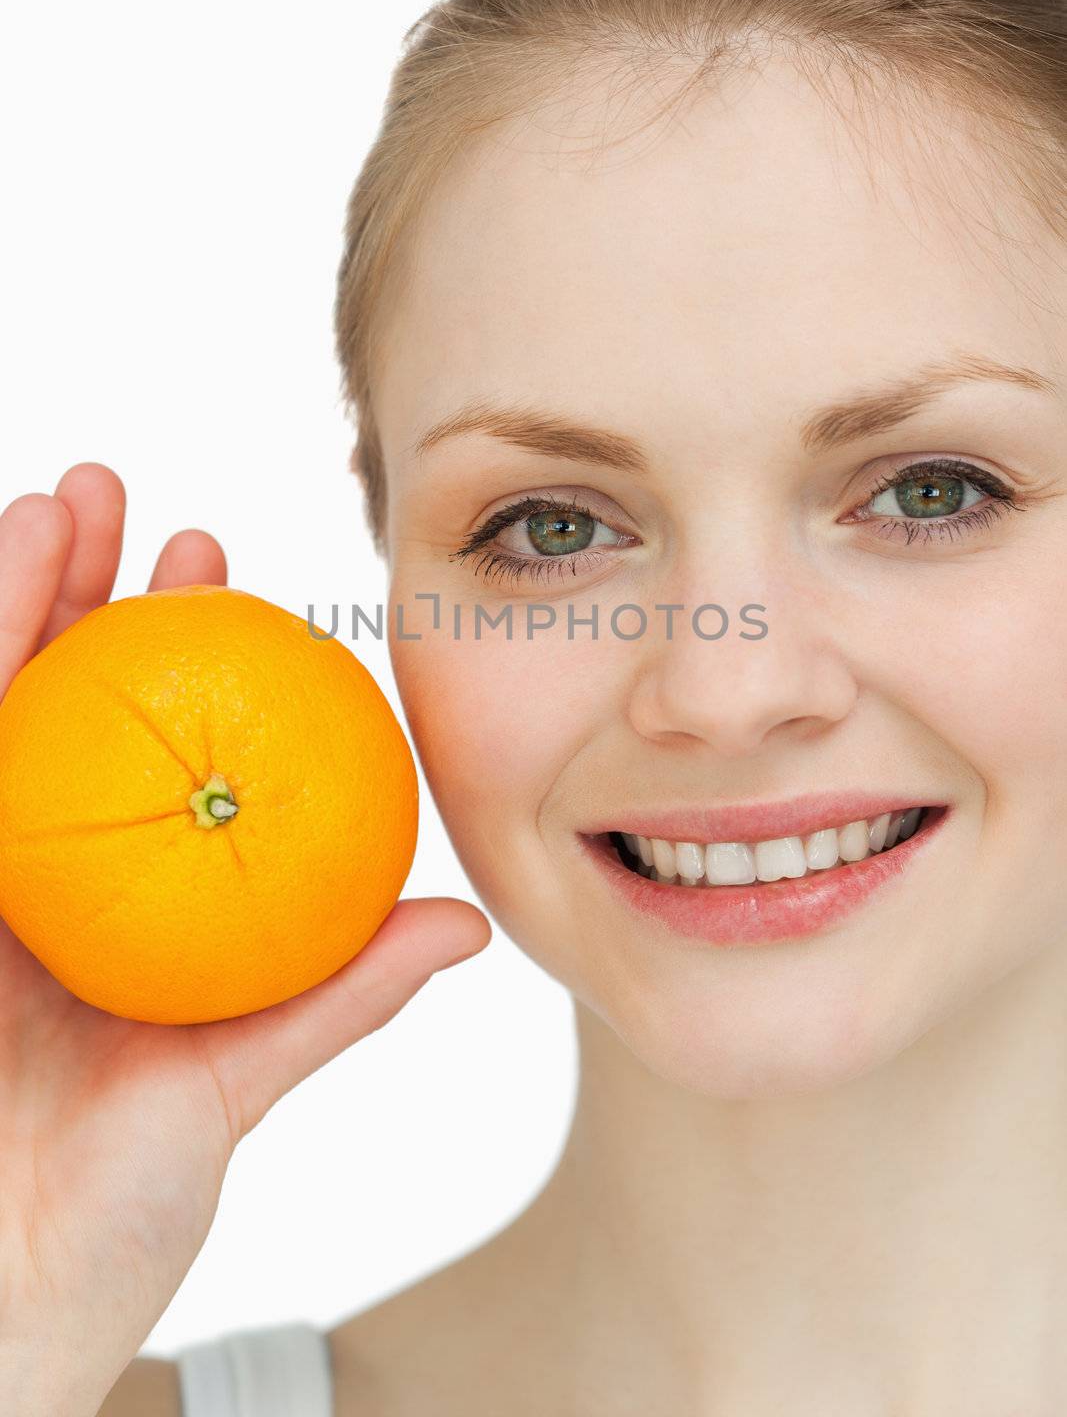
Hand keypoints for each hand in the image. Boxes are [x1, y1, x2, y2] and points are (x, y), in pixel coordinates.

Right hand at [0, 463, 490, 1416]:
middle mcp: (36, 869)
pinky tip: (4, 564)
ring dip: (18, 590)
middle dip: (89, 591)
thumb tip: (464, 922)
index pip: (149, 745)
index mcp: (118, 898)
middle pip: (60, 700)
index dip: (186, 655)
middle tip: (136, 501)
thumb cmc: (119, 1204)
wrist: (12, 1293)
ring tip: (68, 496)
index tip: (232, 577)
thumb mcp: (238, 1075)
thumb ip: (338, 992)